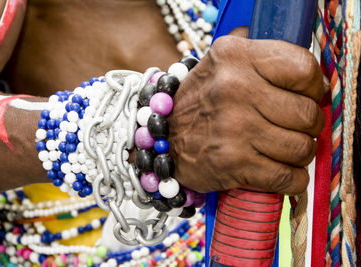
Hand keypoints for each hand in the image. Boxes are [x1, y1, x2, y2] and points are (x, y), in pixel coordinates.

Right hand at [169, 35, 325, 194]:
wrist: (163, 138)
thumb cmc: (202, 100)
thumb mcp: (222, 60)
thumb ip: (259, 50)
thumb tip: (310, 72)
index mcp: (235, 57)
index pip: (304, 69)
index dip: (314, 87)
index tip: (305, 96)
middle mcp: (233, 89)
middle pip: (307, 114)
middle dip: (308, 125)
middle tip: (294, 126)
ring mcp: (233, 129)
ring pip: (302, 148)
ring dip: (300, 153)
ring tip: (284, 148)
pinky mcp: (232, 164)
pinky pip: (287, 177)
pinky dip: (292, 179)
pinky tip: (282, 171)